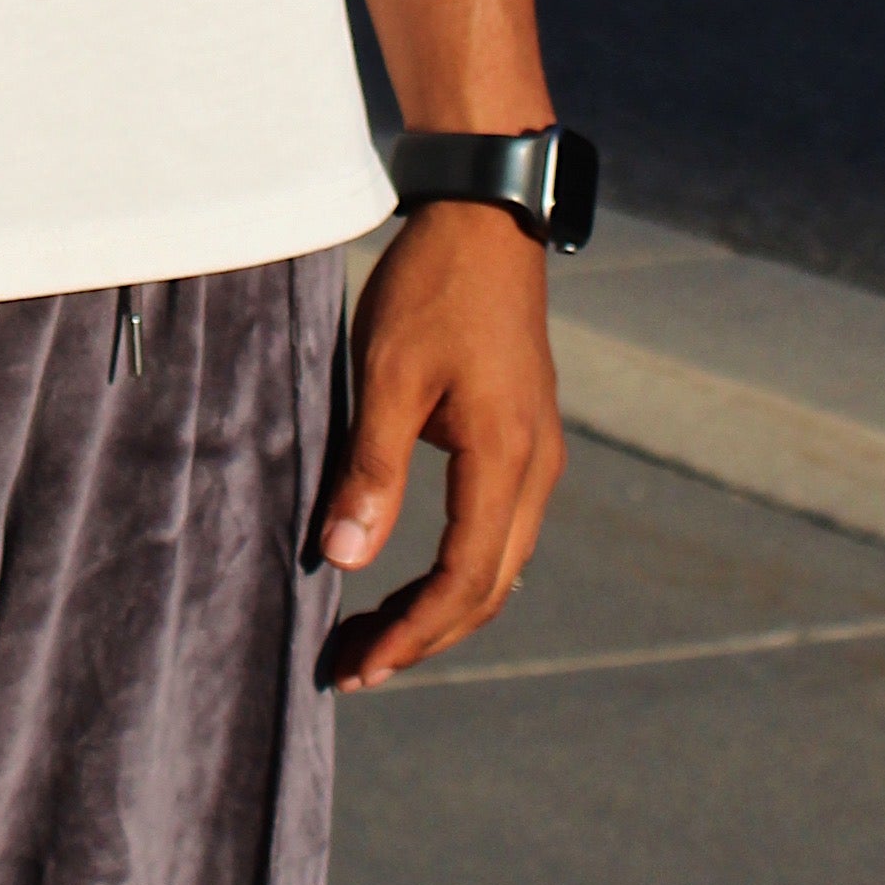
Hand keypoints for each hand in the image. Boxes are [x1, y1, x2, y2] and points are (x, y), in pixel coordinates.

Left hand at [318, 204, 565, 687]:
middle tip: (355, 667)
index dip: (413, 632)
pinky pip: (500, 529)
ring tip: (374, 635)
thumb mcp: (388, 376)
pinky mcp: (525, 436)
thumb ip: (372, 472)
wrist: (486, 217)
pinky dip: (458, 569)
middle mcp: (536, 466)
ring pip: (499, 563)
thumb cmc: (433, 288)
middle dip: (424, 636)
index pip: (464, 580)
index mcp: (505, 458)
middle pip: (489, 587)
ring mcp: (538, 452)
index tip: (359, 664)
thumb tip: (345, 560)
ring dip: (441, 608)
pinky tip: (412, 577)